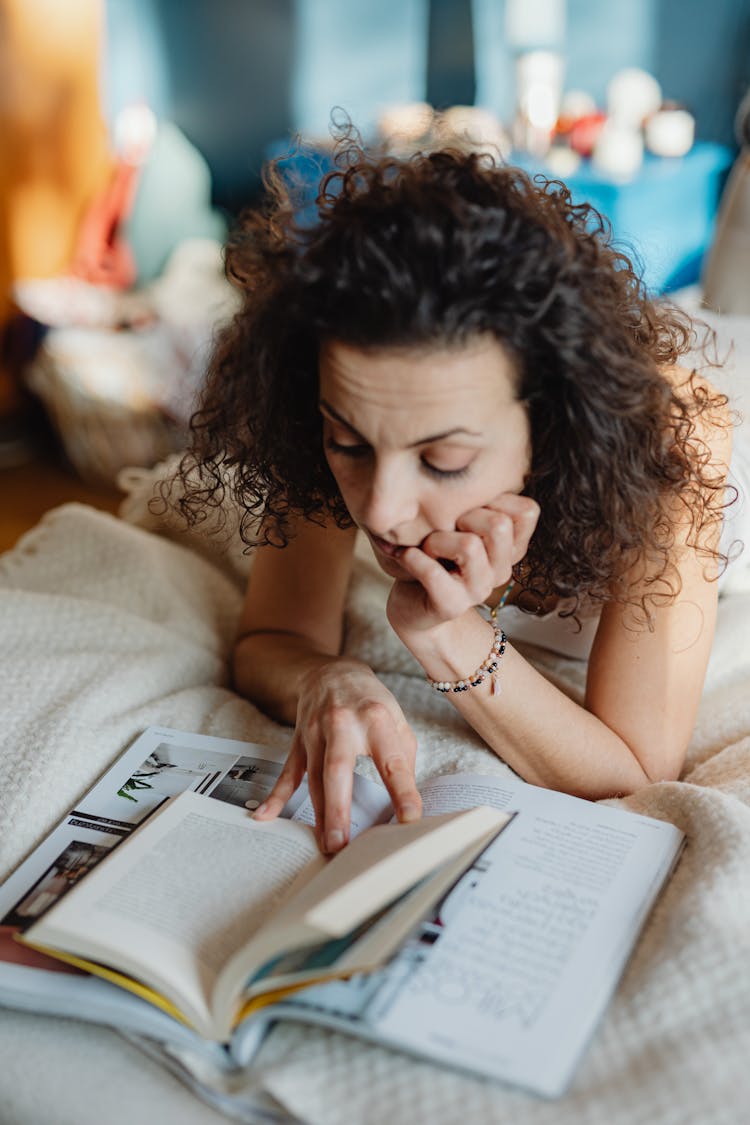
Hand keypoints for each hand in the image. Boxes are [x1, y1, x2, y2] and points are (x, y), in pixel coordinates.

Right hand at [253, 659, 420, 852]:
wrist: (332, 672)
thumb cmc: (370, 701)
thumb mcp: (397, 719)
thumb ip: (403, 757)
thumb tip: (406, 799)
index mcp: (376, 719)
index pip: (391, 761)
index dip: (403, 792)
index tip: (410, 819)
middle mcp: (343, 724)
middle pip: (338, 770)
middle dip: (339, 809)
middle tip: (343, 844)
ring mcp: (316, 733)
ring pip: (314, 777)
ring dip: (319, 813)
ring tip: (327, 845)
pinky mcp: (299, 741)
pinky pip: (288, 771)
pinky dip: (276, 795)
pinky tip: (265, 815)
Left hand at [386, 493, 539, 639]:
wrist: (415, 607)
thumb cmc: (437, 555)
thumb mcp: (462, 523)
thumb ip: (479, 501)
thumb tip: (474, 459)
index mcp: (511, 548)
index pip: (528, 511)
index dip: (496, 498)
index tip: (468, 506)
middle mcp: (501, 570)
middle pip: (499, 524)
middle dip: (464, 515)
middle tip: (444, 526)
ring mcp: (478, 590)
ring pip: (469, 546)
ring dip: (437, 539)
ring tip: (426, 546)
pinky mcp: (451, 606)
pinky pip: (434, 573)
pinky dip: (413, 558)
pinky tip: (405, 556)